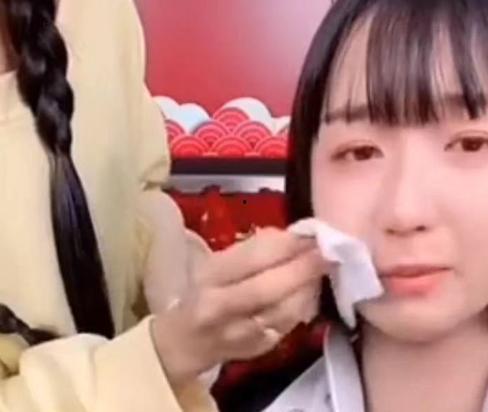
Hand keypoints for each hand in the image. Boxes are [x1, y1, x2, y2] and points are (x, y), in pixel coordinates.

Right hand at [150, 227, 330, 386]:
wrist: (184, 342)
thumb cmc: (200, 292)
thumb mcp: (214, 264)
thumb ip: (249, 251)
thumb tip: (292, 237)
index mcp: (208, 278)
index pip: (252, 257)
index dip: (287, 244)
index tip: (310, 233)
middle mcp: (220, 308)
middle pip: (270, 287)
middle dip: (304, 267)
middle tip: (328, 251)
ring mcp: (240, 334)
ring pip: (285, 311)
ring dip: (310, 287)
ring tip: (323, 268)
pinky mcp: (257, 350)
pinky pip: (290, 325)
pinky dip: (306, 305)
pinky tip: (311, 290)